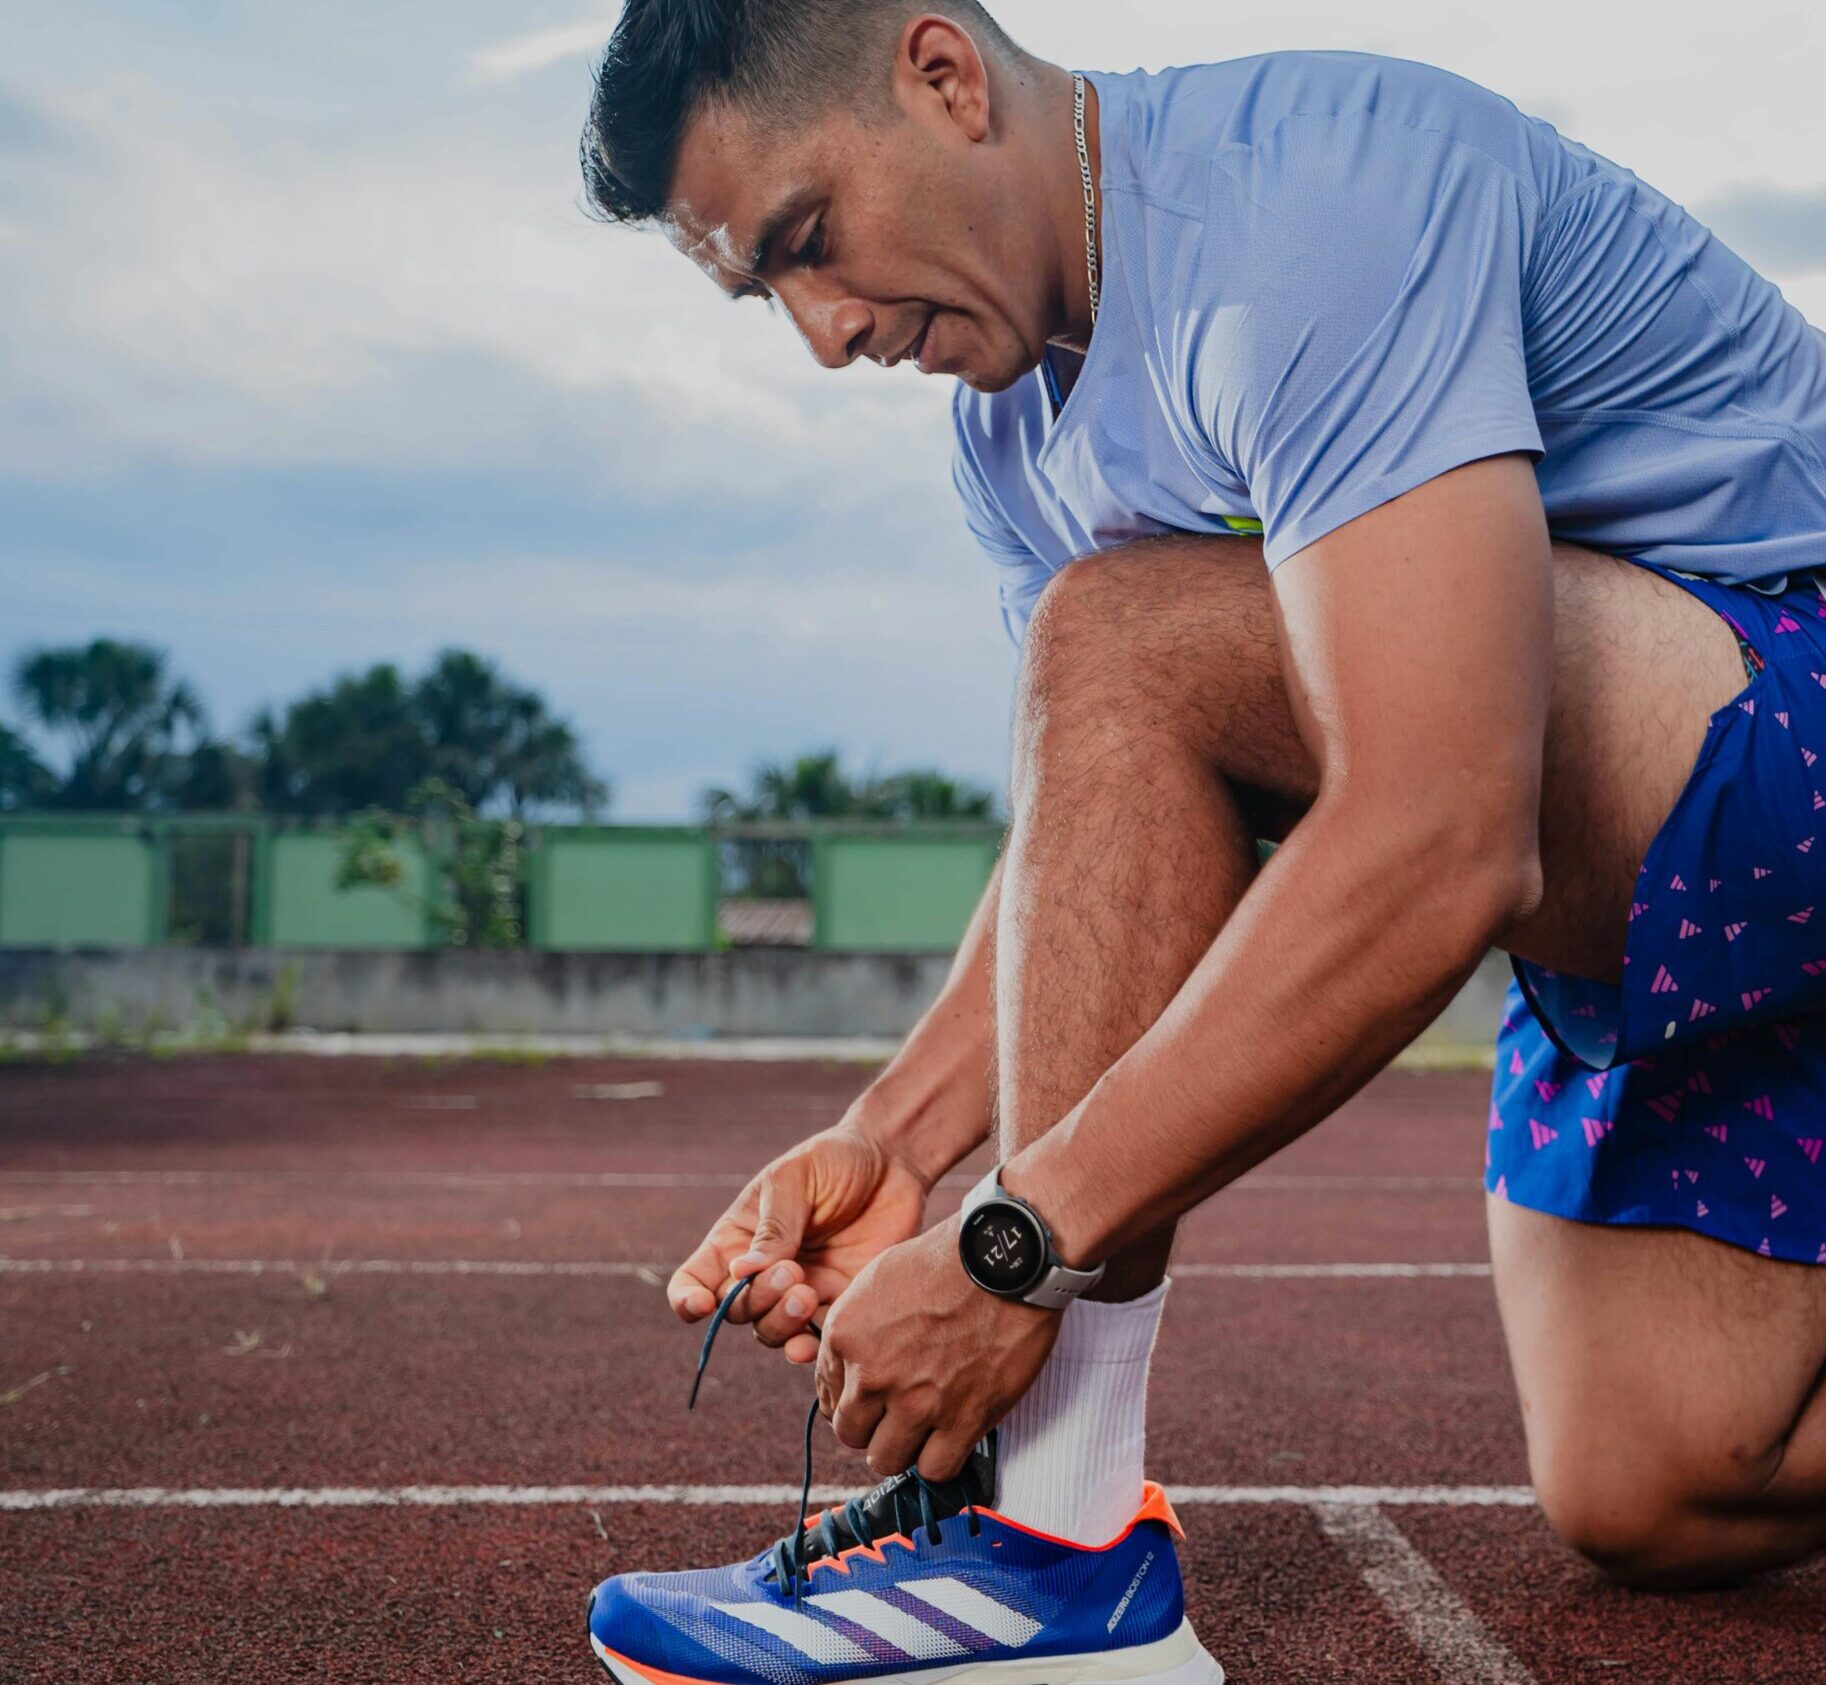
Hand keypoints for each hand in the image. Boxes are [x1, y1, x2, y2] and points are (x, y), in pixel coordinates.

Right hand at [667, 1122, 928, 1363]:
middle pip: (735, 1310)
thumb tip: (742, 1272)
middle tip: (791, 1272)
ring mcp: (798, 1291)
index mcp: (737, 1239)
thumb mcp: (794, 1179)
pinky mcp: (836, 1303)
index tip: (704, 1305)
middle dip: (755, 1299)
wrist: (892, 1163)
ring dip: (781, 1324)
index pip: (694, 1280)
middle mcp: (761, 1272)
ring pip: (770, 1331)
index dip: (687, 1299)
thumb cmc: (833, 1160)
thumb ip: (773, 1226)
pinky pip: (813, 1340)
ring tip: (808, 1293)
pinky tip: (812, 1343)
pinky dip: (807, 1349)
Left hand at [816, 1217, 1059, 1479]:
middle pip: (851, 1434)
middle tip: (895, 1412)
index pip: (827, 1395)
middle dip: (871, 1426)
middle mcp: (872, 1374)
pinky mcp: (962, 1419)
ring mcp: (916, 1402)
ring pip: (886, 1460)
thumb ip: (856, 1327)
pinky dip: (939, 1459)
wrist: (1004, 1259)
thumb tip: (851, 1364)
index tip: (871, 1398)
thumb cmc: (948, 1259)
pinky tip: (949, 1436)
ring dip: (902, 1447)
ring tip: (922, 1427)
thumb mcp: (879, 1278)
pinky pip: (935, 1469)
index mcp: (845, 1335)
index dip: (850, 1398)